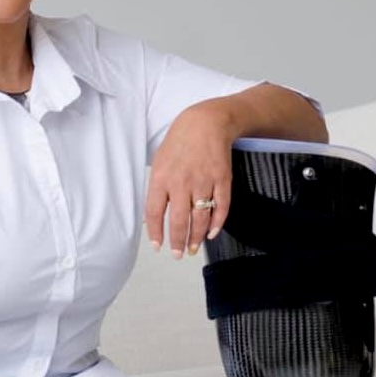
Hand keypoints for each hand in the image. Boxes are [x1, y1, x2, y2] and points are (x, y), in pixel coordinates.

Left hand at [145, 102, 233, 257]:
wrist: (208, 122)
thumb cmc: (180, 141)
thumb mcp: (160, 161)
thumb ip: (156, 188)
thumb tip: (152, 217)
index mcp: (162, 177)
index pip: (155, 212)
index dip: (156, 232)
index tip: (158, 246)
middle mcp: (182, 182)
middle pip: (179, 220)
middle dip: (178, 241)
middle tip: (178, 255)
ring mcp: (204, 181)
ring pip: (200, 218)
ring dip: (196, 237)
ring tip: (192, 249)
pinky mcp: (222, 180)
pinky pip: (221, 208)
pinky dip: (217, 224)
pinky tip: (211, 234)